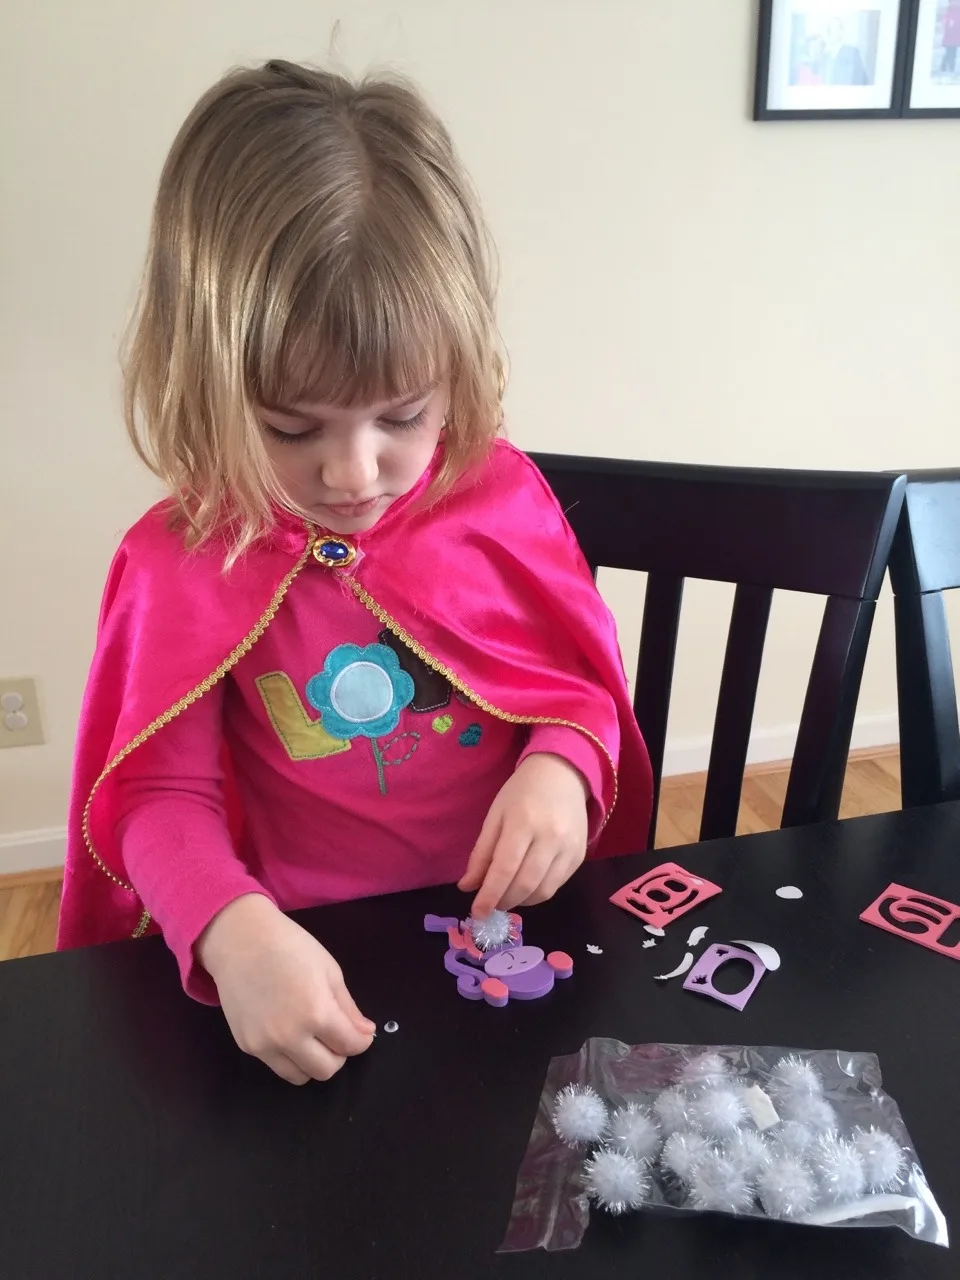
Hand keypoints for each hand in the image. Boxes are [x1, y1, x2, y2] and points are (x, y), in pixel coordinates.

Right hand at [197, 894, 375, 1083]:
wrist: (239, 940)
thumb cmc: (290, 946)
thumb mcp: (329, 970)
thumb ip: (348, 1007)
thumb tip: (365, 1033)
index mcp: (317, 1013)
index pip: (350, 1046)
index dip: (362, 1041)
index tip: (360, 1034)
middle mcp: (290, 1037)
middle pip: (327, 1070)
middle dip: (339, 1055)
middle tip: (335, 1034)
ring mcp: (265, 1045)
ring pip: (300, 1077)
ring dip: (313, 1062)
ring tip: (312, 1037)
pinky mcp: (246, 1046)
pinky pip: (276, 1065)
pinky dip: (289, 1056)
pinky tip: (288, 1031)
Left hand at [458, 753, 588, 917]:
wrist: (563, 774)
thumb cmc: (522, 792)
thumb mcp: (495, 815)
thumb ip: (481, 853)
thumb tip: (468, 887)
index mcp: (523, 823)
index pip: (504, 869)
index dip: (489, 896)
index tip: (476, 913)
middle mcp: (550, 837)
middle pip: (525, 884)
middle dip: (504, 901)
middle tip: (490, 905)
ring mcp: (569, 848)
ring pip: (543, 891)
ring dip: (521, 901)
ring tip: (506, 896)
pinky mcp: (580, 855)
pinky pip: (557, 885)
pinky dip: (538, 893)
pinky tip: (526, 886)